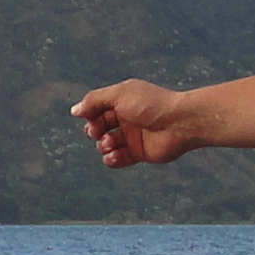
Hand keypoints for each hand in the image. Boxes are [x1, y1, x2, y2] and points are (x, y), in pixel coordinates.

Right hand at [70, 80, 196, 168]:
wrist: (180, 123)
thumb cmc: (152, 104)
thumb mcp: (119, 95)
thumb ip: (95, 100)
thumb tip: (74, 110)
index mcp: (122, 101)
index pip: (96, 109)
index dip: (89, 114)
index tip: (88, 117)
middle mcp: (126, 118)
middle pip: (99, 127)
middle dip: (93, 131)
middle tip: (97, 132)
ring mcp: (133, 136)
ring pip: (106, 145)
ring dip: (103, 145)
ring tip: (110, 143)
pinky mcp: (139, 153)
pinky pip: (118, 159)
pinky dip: (112, 160)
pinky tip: (113, 157)